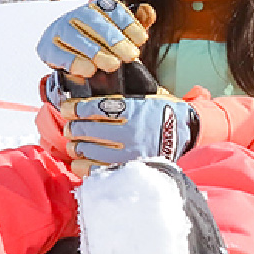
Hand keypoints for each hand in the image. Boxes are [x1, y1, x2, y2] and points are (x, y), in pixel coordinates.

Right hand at [37, 0, 156, 78]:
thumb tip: (148, 11)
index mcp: (96, 8)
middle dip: (114, 39)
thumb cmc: (101, 44)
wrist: (70, 56)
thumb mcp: (122, 34)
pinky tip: (89, 70)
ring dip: (95, 51)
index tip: (141, 40)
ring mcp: (60, 30)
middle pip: (93, 20)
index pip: (111, 8)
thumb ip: (137, 24)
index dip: (128, 22)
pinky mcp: (47, 48)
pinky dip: (75, 62)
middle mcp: (76, 15)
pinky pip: (59, 54)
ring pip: (75, 36)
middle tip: (130, 56)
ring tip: (113, 65)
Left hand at [62, 92, 198, 176]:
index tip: (67, 109)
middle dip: (73, 128)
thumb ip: (120, 95)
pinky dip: (82, 165)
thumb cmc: (162, 113)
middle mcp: (128, 131)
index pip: (91, 108)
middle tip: (72, 128)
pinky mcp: (127, 168)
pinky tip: (82, 160)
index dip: (73, 108)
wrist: (185, 135)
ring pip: (85, 149)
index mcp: (131, 109)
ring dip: (77, 146)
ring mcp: (127, 152)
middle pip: (84, 129)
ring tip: (78, 144)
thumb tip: (91, 84)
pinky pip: (93, 170)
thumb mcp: (145, 96)